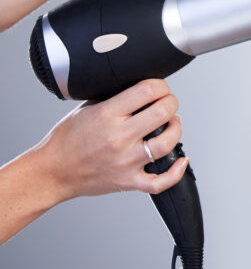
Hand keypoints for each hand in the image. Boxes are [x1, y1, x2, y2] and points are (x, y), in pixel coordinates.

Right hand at [33, 79, 187, 200]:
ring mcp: (125, 161)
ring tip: (172, 124)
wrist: (52, 172)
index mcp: (107, 115)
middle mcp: (118, 138)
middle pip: (162, 113)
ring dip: (176, 130)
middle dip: (171, 103)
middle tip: (168, 103)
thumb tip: (141, 88)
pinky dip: (175, 172)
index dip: (161, 86)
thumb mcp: (86, 108)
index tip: (161, 87)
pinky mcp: (128, 181)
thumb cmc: (67, 140)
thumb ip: (115, 97)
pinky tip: (181, 160)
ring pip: (166, 143)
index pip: (146, 91)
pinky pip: (159, 182)